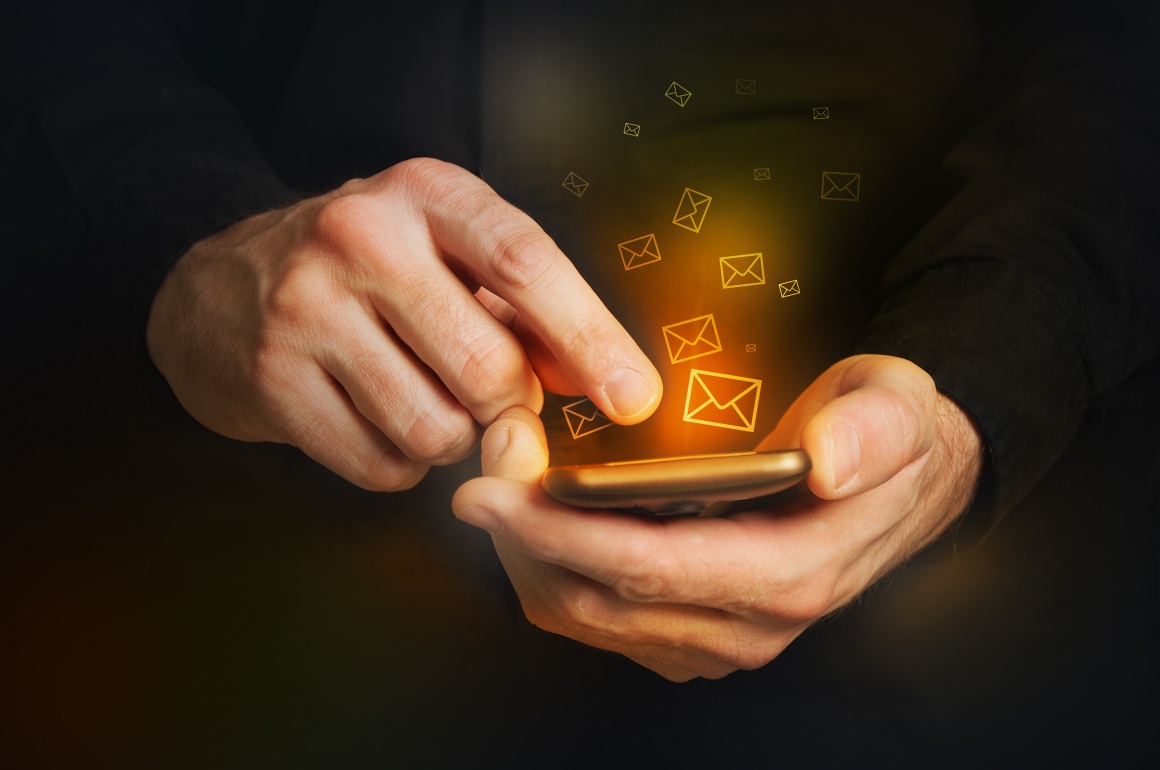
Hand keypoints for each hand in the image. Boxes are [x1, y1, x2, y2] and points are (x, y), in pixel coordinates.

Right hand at [146, 158, 660, 489]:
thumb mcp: (446, 257)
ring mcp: (306, 308)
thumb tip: (605, 383)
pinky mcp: (271, 379)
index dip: (591, 338)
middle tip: (486, 394)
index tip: (636, 401)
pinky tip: (373, 417)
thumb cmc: (366, 273)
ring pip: (437, 429)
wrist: (219, 287)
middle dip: (508, 405)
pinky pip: (381, 466)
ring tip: (417, 395)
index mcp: (425, 193)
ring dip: (449, 438)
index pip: (526, 264)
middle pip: (489, 368)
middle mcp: (360, 237)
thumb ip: (528, 313)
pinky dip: (398, 463)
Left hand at [452, 355, 982, 680]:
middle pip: (600, 601)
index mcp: (796, 573)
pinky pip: (594, 617)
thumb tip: (829, 463)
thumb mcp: (900, 408)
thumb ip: (875, 430)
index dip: (563, 533)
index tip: (493, 491)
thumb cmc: (886, 438)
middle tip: (483, 461)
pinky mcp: (690, 632)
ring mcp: (717, 637)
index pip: (653, 570)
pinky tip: (532, 515)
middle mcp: (750, 624)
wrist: (899, 484)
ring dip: (526, 553)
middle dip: (524, 536)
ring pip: (585, 617)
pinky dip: (548, 567)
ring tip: (498, 479)